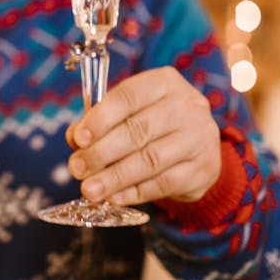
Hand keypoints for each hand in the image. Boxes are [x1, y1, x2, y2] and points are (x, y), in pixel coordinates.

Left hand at [66, 66, 220, 206]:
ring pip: (150, 159)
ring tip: (90, 189)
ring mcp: (200, 137)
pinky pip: (164, 183)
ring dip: (115, 177)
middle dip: (102, 152)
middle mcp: (187, 105)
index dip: (100, 118)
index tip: (78, 139)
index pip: (128, 96)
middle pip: (138, 130)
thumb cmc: (153, 125)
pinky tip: (114, 197)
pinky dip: (135, 192)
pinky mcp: (204, 168)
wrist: (197, 148)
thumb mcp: (128, 114)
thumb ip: (99, 123)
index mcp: (164, 82)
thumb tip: (75, 139)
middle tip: (77, 168)